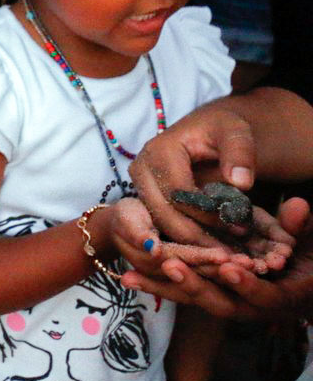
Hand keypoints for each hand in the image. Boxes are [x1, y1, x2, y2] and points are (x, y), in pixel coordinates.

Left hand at [121, 197, 312, 318]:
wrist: (298, 277)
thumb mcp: (306, 241)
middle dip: (194, 285)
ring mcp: (227, 304)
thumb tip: (297, 204)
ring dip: (163, 288)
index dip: (247, 285)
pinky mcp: (206, 296)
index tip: (230, 268)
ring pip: (193, 300)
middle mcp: (251, 308)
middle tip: (170, 266)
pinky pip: (180, 294)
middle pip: (219, 304)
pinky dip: (156, 285)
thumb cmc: (306, 256)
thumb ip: (299, 225)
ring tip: (132, 276)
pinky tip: (128, 276)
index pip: (263, 296)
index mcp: (282, 298)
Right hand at [129, 105, 256, 249]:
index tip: (239, 226)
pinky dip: (188, 237)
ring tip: (225, 251)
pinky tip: (213, 245)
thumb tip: (240, 183)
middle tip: (231, 251)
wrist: (206, 129)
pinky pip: (164, 224)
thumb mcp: (235, 131)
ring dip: (193, 241)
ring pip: (161, 223)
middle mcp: (141, 168)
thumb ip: (240, 152)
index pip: (178, 192)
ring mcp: (140, 185)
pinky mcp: (146, 198)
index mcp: (158, 150)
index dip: (208, 213)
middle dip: (198, 235)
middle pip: (164, 213)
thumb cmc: (220, 129)